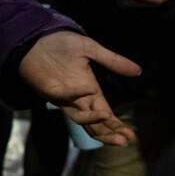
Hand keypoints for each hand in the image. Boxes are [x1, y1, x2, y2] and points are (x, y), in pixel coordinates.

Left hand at [19, 30, 139, 145]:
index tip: (132, 136)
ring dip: (94, 123)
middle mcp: (78, 98)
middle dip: (110, 133)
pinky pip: (63, 99)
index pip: (106, 115)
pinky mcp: (49, 91)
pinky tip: (88, 89)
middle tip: (125, 139)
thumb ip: (112, 61)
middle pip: (96, 123)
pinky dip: (75, 96)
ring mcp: (63, 97)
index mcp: (90, 91)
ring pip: (80, 120)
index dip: (117, 126)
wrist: (36, 36)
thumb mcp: (90, 49)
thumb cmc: (61, 43)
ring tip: (108, 118)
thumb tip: (138, 70)